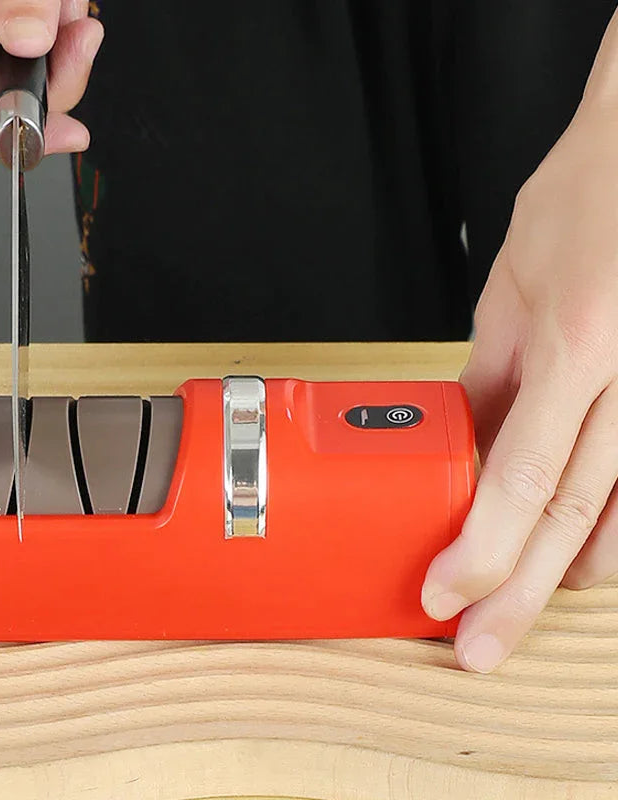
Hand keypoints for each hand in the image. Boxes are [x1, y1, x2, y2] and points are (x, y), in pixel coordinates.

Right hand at [0, 0, 103, 152]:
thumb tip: (28, 42)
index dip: (10, 134)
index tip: (65, 137)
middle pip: (3, 88)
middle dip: (57, 74)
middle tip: (83, 43)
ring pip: (27, 60)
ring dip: (62, 41)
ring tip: (66, 3)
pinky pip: (34, 33)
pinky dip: (57, 21)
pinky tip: (61, 1)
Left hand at [421, 95, 617, 671]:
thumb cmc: (587, 200)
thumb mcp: (512, 288)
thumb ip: (495, 371)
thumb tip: (470, 439)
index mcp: (578, 344)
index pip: (520, 477)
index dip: (479, 549)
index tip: (442, 595)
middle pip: (574, 518)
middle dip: (519, 593)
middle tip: (480, 646)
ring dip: (570, 572)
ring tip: (521, 605)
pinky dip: (613, 528)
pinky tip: (585, 553)